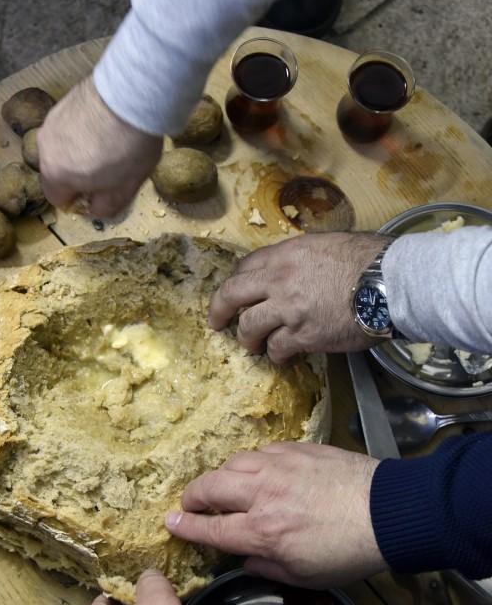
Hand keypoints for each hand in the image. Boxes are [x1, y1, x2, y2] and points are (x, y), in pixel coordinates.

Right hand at [37, 75, 162, 214]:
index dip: (76, 199)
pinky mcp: (62, 100)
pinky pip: (67, 124)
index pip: (55, 198)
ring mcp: (52, 120)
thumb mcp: (124, 188)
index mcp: (55, 174)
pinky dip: (80, 128)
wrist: (133, 94)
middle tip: (105, 167)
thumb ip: (105, 206)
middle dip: (75, 173)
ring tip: (105, 142)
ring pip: (60, 145)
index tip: (96, 192)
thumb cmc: (128, 147)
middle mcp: (45, 147)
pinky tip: (103, 123)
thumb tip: (94, 208)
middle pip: (56, 170)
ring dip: (76, 149)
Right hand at [165, 442, 385, 587]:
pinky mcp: (298, 449)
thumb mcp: (306, 576)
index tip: (171, 523)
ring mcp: (280, 467)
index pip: (211, 528)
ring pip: (232, 463)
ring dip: (221, 476)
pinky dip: (251, 464)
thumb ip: (267, 567)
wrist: (390, 512)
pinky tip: (259, 474)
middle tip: (190, 505)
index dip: (186, 527)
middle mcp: (264, 495)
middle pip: (210, 487)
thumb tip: (245, 560)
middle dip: (192, 497)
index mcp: (264, 531)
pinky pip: (261, 452)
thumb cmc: (351, 551)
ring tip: (224, 488)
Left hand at [208, 232, 392, 364]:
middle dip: (218, 311)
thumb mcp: (327, 245)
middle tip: (216, 323)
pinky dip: (277, 357)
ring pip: (249, 327)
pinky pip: (276, 350)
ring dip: (249, 339)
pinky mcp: (302, 335)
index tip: (235, 294)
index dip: (237, 283)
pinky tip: (285, 359)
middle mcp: (279, 279)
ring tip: (255, 347)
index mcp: (285, 254)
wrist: (388, 282)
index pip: (246, 267)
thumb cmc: (368, 260)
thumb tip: (299, 268)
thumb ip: (303, 258)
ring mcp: (288, 309)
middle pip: (232, 295)